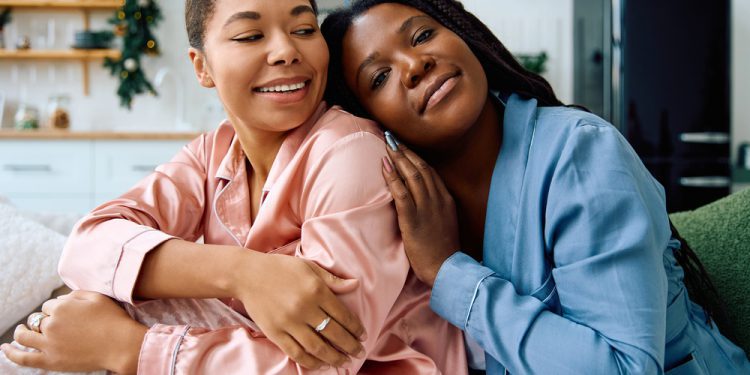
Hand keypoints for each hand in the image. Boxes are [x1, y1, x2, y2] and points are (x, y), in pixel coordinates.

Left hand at [1, 291, 146, 373]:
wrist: (121, 344)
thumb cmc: (113, 320)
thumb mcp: (97, 297)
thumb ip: (76, 294)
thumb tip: (61, 299)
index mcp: (61, 306)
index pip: (49, 306)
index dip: (57, 310)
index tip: (68, 316)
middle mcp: (51, 323)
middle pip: (38, 319)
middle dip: (44, 321)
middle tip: (57, 327)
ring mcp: (49, 343)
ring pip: (25, 335)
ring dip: (21, 332)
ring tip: (21, 332)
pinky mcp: (50, 360)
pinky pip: (23, 357)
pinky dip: (11, 353)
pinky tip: (4, 348)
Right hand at [238, 254, 366, 369]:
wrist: (247, 275)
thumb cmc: (281, 268)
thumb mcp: (309, 267)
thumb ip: (333, 280)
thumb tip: (356, 284)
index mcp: (316, 290)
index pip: (343, 315)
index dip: (356, 328)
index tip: (363, 336)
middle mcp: (304, 308)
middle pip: (333, 333)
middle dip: (350, 346)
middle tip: (359, 353)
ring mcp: (289, 322)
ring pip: (317, 347)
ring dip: (334, 357)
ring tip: (344, 361)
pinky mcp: (275, 333)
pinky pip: (296, 352)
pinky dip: (310, 361)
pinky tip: (321, 363)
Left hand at [381, 138, 459, 285]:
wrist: (446, 268)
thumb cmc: (443, 251)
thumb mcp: (445, 224)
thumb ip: (437, 209)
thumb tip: (423, 200)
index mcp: (446, 200)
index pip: (430, 171)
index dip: (415, 157)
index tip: (404, 146)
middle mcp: (438, 199)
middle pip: (420, 168)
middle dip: (405, 151)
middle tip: (392, 137)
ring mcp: (427, 208)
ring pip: (412, 175)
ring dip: (398, 158)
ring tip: (387, 144)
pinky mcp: (414, 219)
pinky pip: (402, 193)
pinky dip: (393, 177)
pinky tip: (384, 165)